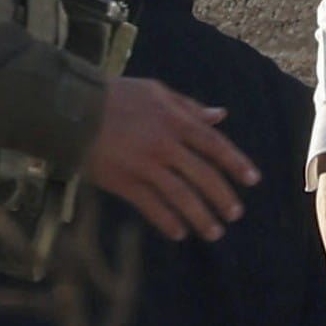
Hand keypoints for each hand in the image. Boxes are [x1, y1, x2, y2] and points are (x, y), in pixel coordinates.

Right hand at [87, 79, 255, 241]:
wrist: (72, 110)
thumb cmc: (116, 97)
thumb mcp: (157, 92)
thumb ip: (190, 107)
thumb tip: (221, 115)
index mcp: (176, 121)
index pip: (215, 145)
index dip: (236, 163)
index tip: (253, 181)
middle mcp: (165, 145)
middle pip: (202, 175)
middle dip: (222, 197)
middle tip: (235, 214)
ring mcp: (143, 165)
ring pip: (180, 196)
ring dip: (200, 216)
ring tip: (215, 233)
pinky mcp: (122, 181)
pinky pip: (150, 205)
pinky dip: (167, 221)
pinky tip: (179, 233)